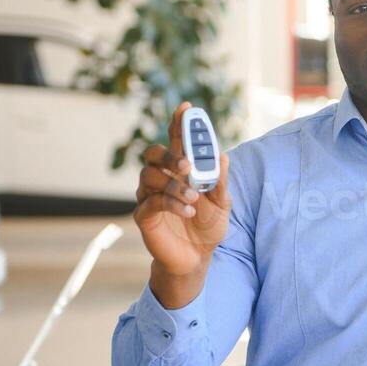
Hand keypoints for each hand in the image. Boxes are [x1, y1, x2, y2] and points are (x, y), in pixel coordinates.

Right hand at [134, 101, 230, 289]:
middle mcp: (161, 179)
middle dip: (169, 155)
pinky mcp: (144, 215)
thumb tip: (221, 156)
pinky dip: (172, 204)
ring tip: (193, 197)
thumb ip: (220, 181)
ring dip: (173, 184)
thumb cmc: (207, 226)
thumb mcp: (222, 204)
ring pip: (149, 176)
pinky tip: (188, 211)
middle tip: (187, 165)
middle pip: (153, 154)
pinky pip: (151, 202)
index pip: (177, 141)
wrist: (197, 258)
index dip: (179, 123)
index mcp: (180, 171)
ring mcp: (149, 196)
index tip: (187, 108)